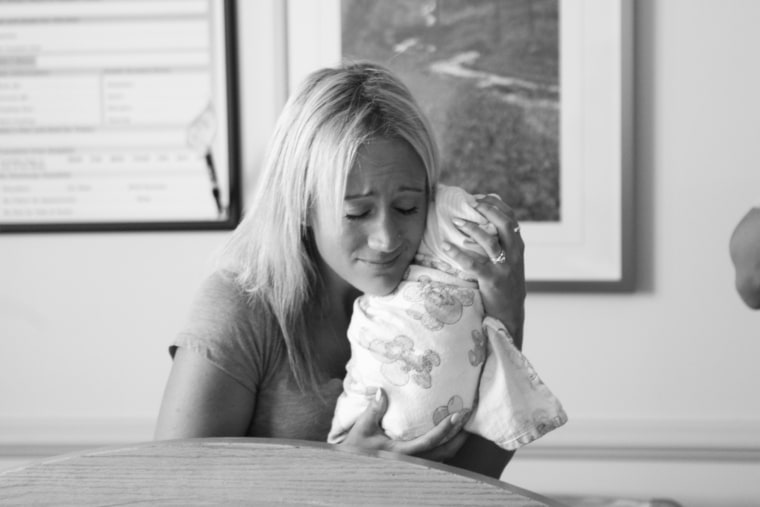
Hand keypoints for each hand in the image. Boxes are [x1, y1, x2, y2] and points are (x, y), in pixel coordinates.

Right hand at [339, 388, 467, 461]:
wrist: (350, 471)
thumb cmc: (355, 449)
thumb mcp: (362, 429)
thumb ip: (373, 410)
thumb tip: (382, 391)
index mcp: (402, 453)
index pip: (429, 441)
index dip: (445, 429)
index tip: (457, 415)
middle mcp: (411, 462)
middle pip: (444, 453)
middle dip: (459, 438)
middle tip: (468, 419)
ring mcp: (413, 465)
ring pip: (442, 458)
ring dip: (454, 443)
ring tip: (463, 426)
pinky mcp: (411, 465)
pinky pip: (435, 458)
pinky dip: (444, 447)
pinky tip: (448, 435)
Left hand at [443, 194, 525, 346]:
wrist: (510, 314)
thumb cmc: (504, 285)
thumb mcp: (509, 262)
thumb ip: (501, 245)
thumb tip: (482, 223)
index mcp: (518, 247)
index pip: (512, 219)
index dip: (496, 205)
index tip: (480, 198)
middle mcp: (515, 255)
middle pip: (506, 225)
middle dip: (488, 210)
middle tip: (471, 204)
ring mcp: (504, 268)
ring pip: (490, 242)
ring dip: (472, 228)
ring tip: (456, 221)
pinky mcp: (492, 281)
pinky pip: (473, 264)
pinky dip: (458, 253)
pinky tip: (446, 246)